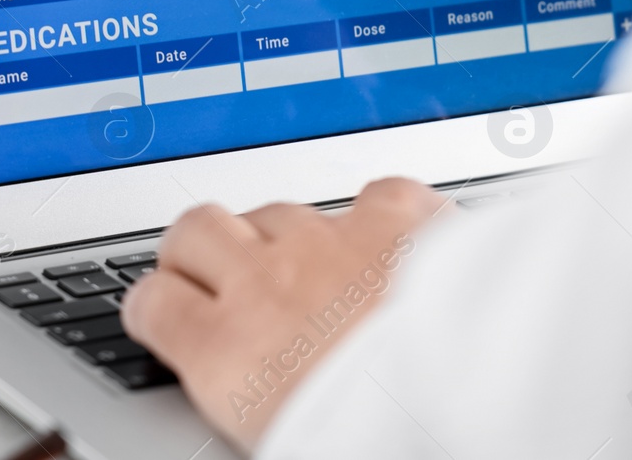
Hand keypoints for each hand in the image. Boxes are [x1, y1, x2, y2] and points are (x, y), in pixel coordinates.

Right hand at [121, 178, 443, 452]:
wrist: (480, 399)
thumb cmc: (383, 436)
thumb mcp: (284, 439)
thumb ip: (249, 393)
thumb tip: (250, 392)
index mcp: (227, 354)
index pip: (152, 303)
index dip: (158, 306)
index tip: (167, 312)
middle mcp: (268, 283)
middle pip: (195, 230)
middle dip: (199, 248)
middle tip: (218, 273)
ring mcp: (332, 241)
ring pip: (274, 210)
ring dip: (281, 236)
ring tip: (308, 271)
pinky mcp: (399, 218)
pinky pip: (369, 196)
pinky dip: (373, 215)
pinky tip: (386, 240)